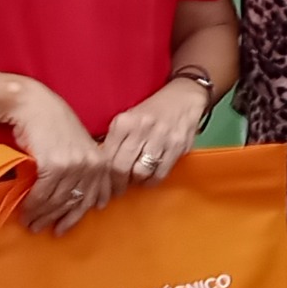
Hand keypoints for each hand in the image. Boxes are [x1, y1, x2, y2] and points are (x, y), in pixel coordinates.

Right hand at [7, 79, 113, 235]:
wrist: (33, 105)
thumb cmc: (53, 125)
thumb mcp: (78, 146)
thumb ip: (84, 170)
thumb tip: (83, 201)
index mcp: (101, 161)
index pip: (92, 198)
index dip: (76, 216)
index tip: (63, 228)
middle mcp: (92, 165)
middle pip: (74, 202)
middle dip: (56, 219)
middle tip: (42, 229)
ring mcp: (75, 166)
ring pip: (57, 201)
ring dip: (41, 215)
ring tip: (30, 224)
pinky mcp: (55, 165)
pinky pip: (43, 194)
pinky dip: (32, 205)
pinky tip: (25, 212)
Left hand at [102, 75, 211, 192]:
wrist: (184, 97)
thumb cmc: (152, 111)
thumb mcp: (128, 118)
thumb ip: (115, 140)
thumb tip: (102, 167)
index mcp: (124, 122)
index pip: (107, 156)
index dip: (103, 176)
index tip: (103, 184)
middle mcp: (141, 128)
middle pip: (121, 167)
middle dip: (117, 184)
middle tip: (117, 189)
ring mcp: (161, 137)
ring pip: (141, 172)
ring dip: (136, 182)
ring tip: (135, 181)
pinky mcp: (177, 146)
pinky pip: (161, 173)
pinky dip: (153, 180)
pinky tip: (150, 177)